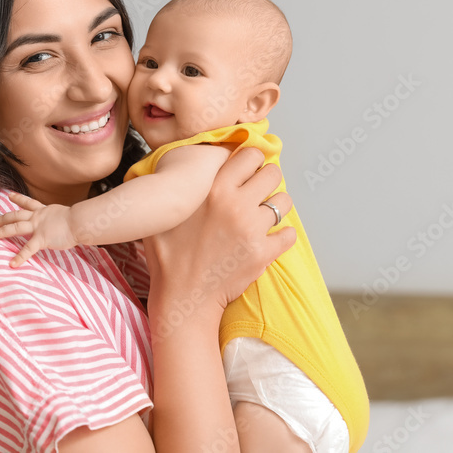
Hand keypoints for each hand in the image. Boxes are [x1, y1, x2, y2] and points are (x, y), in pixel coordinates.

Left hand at [0, 191, 78, 266]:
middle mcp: (38, 217)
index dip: (18, 199)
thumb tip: (61, 224)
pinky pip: (27, 249)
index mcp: (44, 210)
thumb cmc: (78, 219)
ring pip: (15, 227)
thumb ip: (58, 219)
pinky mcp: (41, 239)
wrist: (79, 221)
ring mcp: (38, 227)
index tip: (9, 196)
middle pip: (15, 215)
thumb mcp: (65, 214)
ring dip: (1, 231)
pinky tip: (12, 264)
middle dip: (2, 218)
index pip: (28, 203)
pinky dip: (19, 257)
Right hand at [143, 147, 295, 325]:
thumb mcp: (163, 213)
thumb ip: (177, 187)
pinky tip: (269, 239)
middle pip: (273, 173)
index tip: (248, 170)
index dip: (251, 161)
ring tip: (262, 216)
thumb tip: (178, 165)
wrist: (182, 298)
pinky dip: (282, 236)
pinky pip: (288, 234)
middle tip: (257, 192)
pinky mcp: (263, 253)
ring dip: (275, 207)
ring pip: (283, 202)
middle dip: (267, 180)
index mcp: (213, 189)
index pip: (250, 155)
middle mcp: (235, 205)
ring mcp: (252, 230)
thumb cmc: (169, 256)